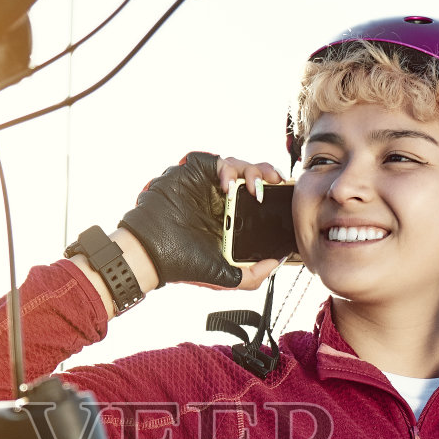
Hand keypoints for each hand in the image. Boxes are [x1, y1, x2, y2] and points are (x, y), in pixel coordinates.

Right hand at [118, 152, 281, 290]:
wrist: (153, 253)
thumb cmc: (183, 263)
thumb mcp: (226, 276)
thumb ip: (254, 276)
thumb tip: (278, 262)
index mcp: (230, 217)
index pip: (258, 197)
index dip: (273, 192)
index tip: (284, 194)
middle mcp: (220, 199)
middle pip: (252, 175)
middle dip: (268, 174)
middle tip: (275, 181)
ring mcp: (207, 184)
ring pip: (238, 165)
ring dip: (251, 171)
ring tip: (253, 187)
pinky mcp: (195, 173)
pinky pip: (218, 162)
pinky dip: (227, 170)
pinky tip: (228, 185)